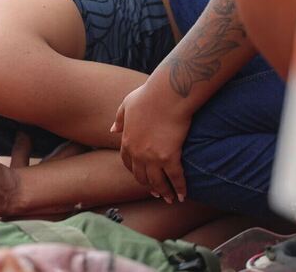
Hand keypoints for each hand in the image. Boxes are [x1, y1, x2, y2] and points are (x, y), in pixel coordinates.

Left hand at [111, 83, 190, 203]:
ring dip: (164, 192)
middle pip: (141, 176)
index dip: (135, 172)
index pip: (128, 163)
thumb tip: (112, 129)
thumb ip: (120, 119)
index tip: (142, 177)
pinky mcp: (170, 157)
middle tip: (156, 192)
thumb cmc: (148, 96)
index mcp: (127, 141)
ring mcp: (153, 157)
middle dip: (149, 186)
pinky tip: (183, 195)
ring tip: (170, 199)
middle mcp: (137, 153)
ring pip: (157, 182)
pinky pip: (175, 178)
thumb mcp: (126, 105)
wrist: (166, 96)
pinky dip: (180, 189)